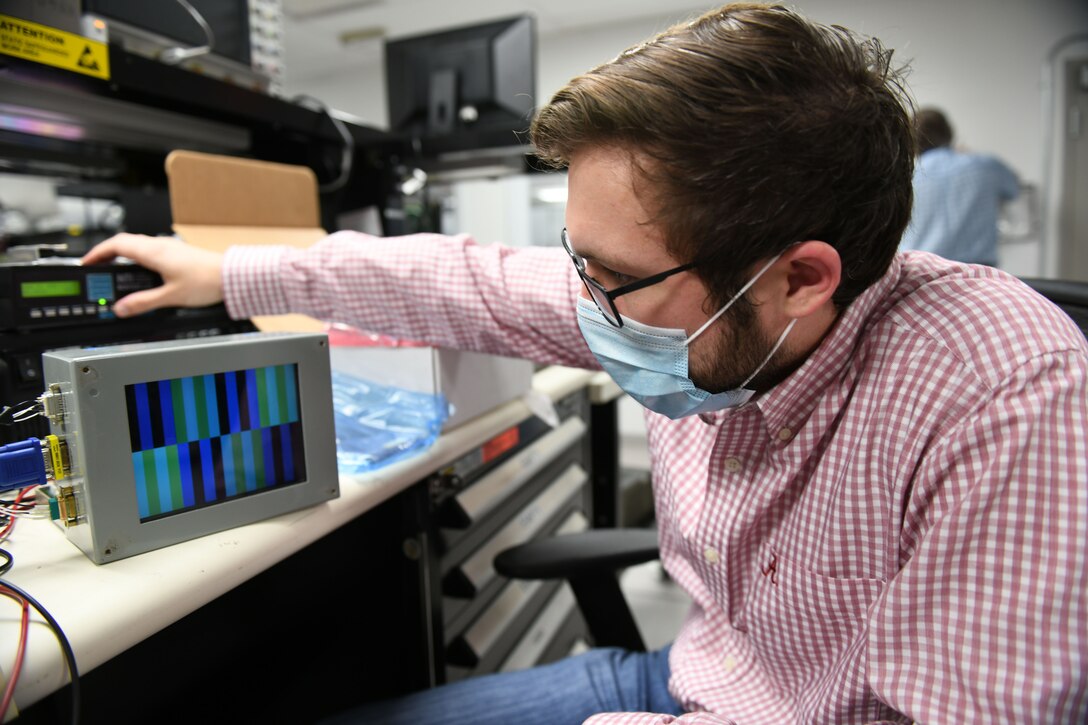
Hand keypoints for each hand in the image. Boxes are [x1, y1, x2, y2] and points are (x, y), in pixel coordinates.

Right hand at [81, 234, 224, 316]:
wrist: (232, 276)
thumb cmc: (207, 282)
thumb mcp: (170, 296)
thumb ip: (143, 303)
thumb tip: (121, 308)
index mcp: (153, 252)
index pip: (116, 245)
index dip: (97, 253)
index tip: (86, 263)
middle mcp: (160, 245)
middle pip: (124, 242)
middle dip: (106, 254)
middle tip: (96, 267)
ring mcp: (169, 247)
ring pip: (137, 245)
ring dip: (122, 254)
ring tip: (114, 270)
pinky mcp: (177, 253)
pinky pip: (149, 250)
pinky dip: (136, 257)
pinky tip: (139, 271)